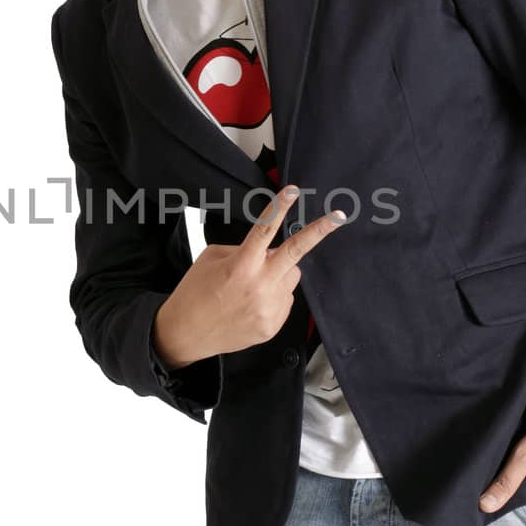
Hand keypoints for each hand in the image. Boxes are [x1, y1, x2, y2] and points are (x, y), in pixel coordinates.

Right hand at [151, 185, 347, 367]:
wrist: (186, 334)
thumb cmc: (195, 293)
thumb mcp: (211, 259)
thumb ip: (242, 250)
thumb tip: (267, 250)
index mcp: (240, 264)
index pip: (265, 229)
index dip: (280, 207)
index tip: (293, 191)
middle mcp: (259, 285)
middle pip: (297, 253)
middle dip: (319, 232)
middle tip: (339, 216)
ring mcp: (269, 307)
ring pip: (291, 276)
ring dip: (280, 272)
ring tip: (252, 285)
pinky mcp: (273, 324)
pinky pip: (285, 299)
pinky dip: (274, 296)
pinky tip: (251, 303)